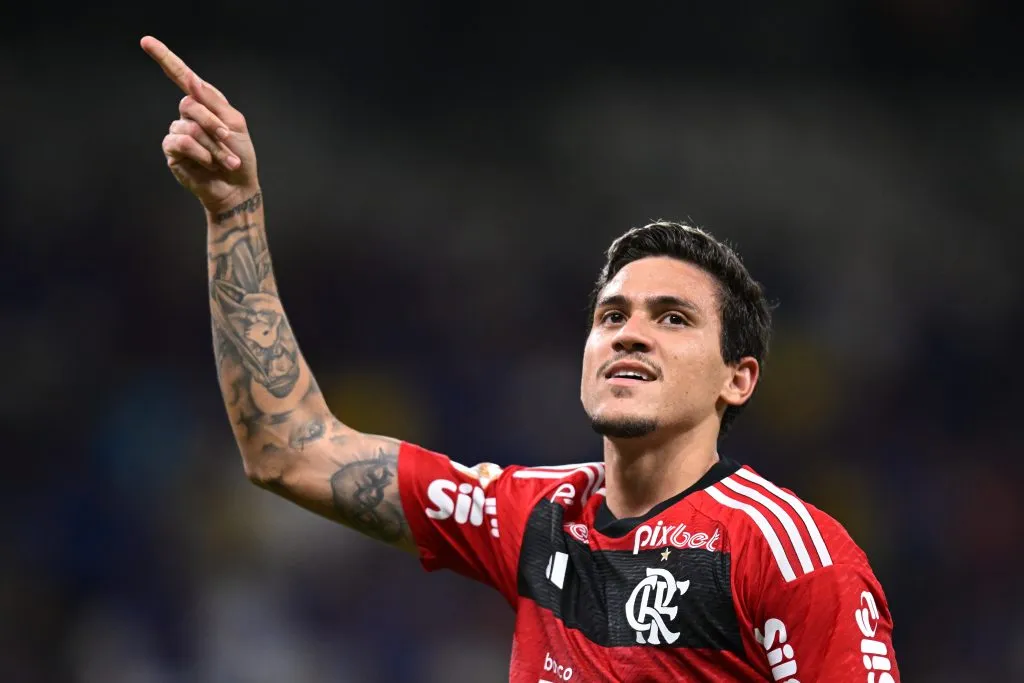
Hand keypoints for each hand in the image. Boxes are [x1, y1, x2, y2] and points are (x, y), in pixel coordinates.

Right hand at [141, 36, 259, 213]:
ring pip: (189, 127)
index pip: (181, 77)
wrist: (237, 188)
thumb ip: (214, 102)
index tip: (146, 41)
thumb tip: (192, 80)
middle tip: (228, 140)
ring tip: (223, 161)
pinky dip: (200, 153)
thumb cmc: (239, 156)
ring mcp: (178, 132)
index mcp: (205, 104)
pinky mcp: (172, 151)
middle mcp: (188, 116)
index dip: (165, 59)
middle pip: (191, 103)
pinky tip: (208, 164)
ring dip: (212, 145)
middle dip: (214, 124)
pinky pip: (181, 141)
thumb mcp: (235, 125)